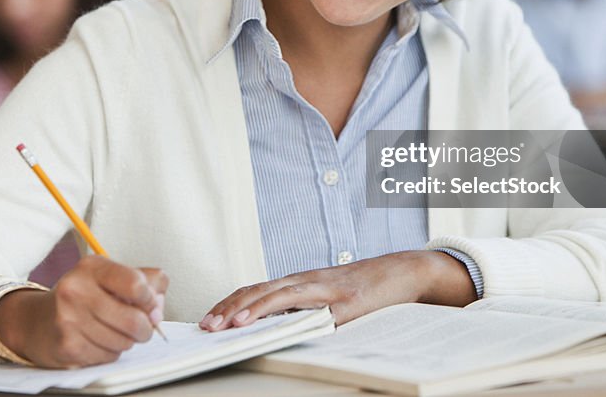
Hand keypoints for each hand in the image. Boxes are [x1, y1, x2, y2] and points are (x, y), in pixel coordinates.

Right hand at [0, 256, 167, 367]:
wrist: (38, 321)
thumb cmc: (83, 298)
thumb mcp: (111, 278)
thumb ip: (146, 283)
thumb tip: (157, 309)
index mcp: (92, 267)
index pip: (136, 284)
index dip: (150, 300)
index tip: (149, 305)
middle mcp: (76, 289)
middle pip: (134, 319)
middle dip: (145, 328)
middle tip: (140, 327)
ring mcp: (69, 318)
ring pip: (123, 341)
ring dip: (126, 341)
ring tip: (113, 331)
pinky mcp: (67, 345)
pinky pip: (108, 356)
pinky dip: (110, 352)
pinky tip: (97, 341)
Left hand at [199, 251, 475, 331]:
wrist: (400, 273)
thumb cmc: (364, 289)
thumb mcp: (328, 303)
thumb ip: (304, 312)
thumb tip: (275, 331)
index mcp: (297, 283)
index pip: (255, 290)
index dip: (229, 303)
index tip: (209, 319)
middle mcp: (302, 279)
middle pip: (255, 290)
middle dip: (227, 309)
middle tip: (205, 326)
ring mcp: (318, 285)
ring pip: (273, 294)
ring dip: (244, 309)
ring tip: (224, 324)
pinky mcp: (336, 295)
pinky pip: (300, 302)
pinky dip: (275, 310)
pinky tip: (261, 319)